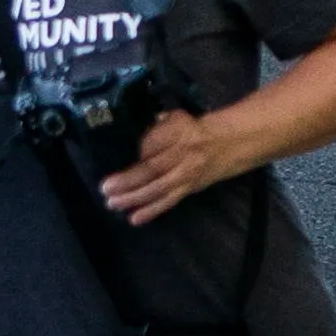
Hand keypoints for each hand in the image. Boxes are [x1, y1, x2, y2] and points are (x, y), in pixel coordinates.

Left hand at [90, 101, 254, 225]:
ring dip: (135, 198)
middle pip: (154, 168)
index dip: (137, 150)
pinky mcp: (190, 188)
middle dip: (128, 180)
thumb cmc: (195, 129)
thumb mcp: (177, 118)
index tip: (118, 156)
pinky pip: (170, 201)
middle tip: (106, 188)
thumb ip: (155, 126)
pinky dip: (152, 211)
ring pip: (159, 188)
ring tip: (112, 203)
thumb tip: (132, 138)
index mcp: (180, 130)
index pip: (154, 141)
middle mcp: (185, 153)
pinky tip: (134, 218)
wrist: (229, 143)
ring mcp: (187, 173)